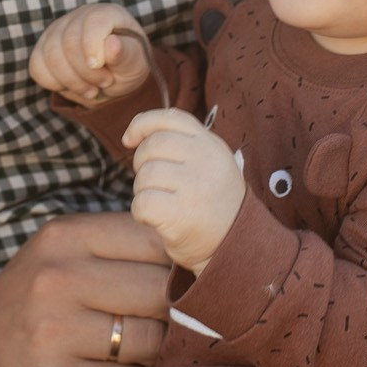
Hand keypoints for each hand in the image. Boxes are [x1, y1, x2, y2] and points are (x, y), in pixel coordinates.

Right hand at [0, 212, 170, 366]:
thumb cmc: (41, 296)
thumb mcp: (66, 251)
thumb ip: (121, 244)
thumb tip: (197, 252)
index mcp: (65, 236)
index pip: (154, 240)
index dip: (180, 262)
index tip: (185, 277)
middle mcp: (57, 279)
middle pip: (159, 290)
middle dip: (174, 308)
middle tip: (172, 317)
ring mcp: (55, 332)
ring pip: (151, 339)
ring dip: (159, 349)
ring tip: (145, 347)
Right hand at [29, 3, 152, 105]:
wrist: (113, 77)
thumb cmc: (126, 65)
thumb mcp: (135, 63)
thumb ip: (126, 54)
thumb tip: (112, 44)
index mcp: (106, 14)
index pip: (93, 21)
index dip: (93, 46)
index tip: (101, 68)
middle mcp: (79, 17)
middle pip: (68, 42)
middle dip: (86, 72)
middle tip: (105, 83)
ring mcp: (57, 31)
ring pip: (50, 56)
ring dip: (70, 81)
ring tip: (91, 90)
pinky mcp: (42, 49)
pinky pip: (37, 67)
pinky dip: (53, 83)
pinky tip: (71, 86)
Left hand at [122, 108, 243, 272]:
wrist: (238, 249)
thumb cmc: (213, 206)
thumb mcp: (209, 165)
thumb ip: (182, 144)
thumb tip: (133, 135)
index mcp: (212, 144)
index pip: (171, 118)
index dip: (142, 124)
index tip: (129, 139)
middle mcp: (206, 160)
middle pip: (152, 145)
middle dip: (141, 164)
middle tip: (154, 184)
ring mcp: (195, 186)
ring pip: (145, 175)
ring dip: (143, 191)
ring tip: (163, 204)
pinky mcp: (182, 214)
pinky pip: (142, 203)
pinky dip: (141, 213)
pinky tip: (157, 220)